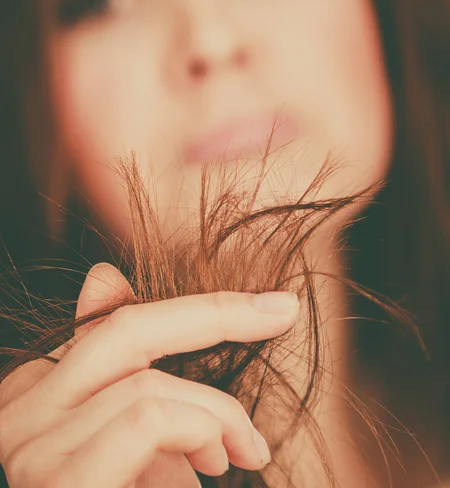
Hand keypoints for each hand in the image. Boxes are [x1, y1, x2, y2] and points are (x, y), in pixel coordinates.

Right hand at [0, 264, 298, 487]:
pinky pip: (146, 421)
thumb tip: (103, 275)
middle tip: (283, 312)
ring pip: (150, 388)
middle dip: (216, 313)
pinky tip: (212, 466)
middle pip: (127, 331)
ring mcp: (31, 452)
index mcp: (36, 392)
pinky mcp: (58, 487)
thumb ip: (122, 368)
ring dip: (216, 415)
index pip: (117, 324)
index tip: (270, 302)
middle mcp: (20, 414)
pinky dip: (197, 430)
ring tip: (237, 454)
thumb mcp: (121, 435)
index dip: (197, 307)